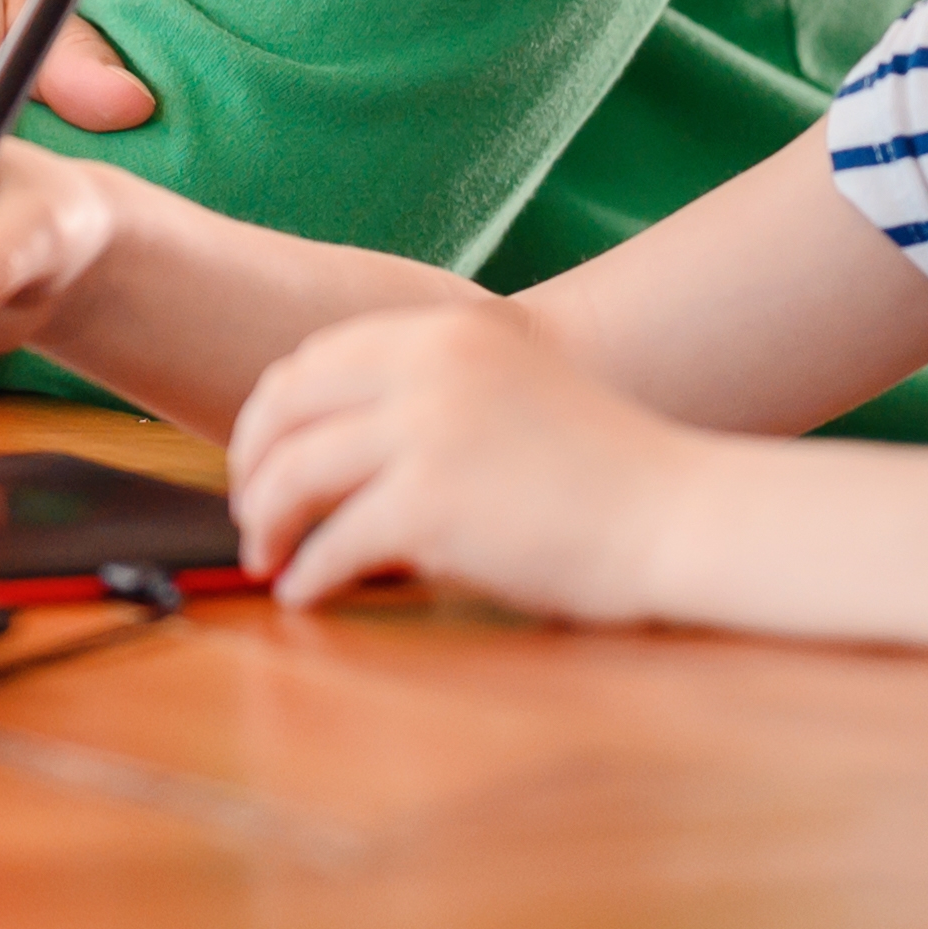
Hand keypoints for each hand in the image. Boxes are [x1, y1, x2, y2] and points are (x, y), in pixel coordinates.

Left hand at [226, 297, 693, 615]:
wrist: (678, 512)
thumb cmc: (602, 469)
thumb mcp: (508, 393)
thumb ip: (428, 398)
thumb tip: (333, 445)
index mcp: (443, 332)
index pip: (313, 361)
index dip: (273, 415)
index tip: (261, 458)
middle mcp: (426, 369)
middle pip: (286, 410)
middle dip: (251, 465)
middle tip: (249, 514)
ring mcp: (425, 435)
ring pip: (294, 476)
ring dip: (266, 523)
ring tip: (267, 559)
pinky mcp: (430, 507)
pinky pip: (333, 544)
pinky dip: (308, 575)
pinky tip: (306, 595)